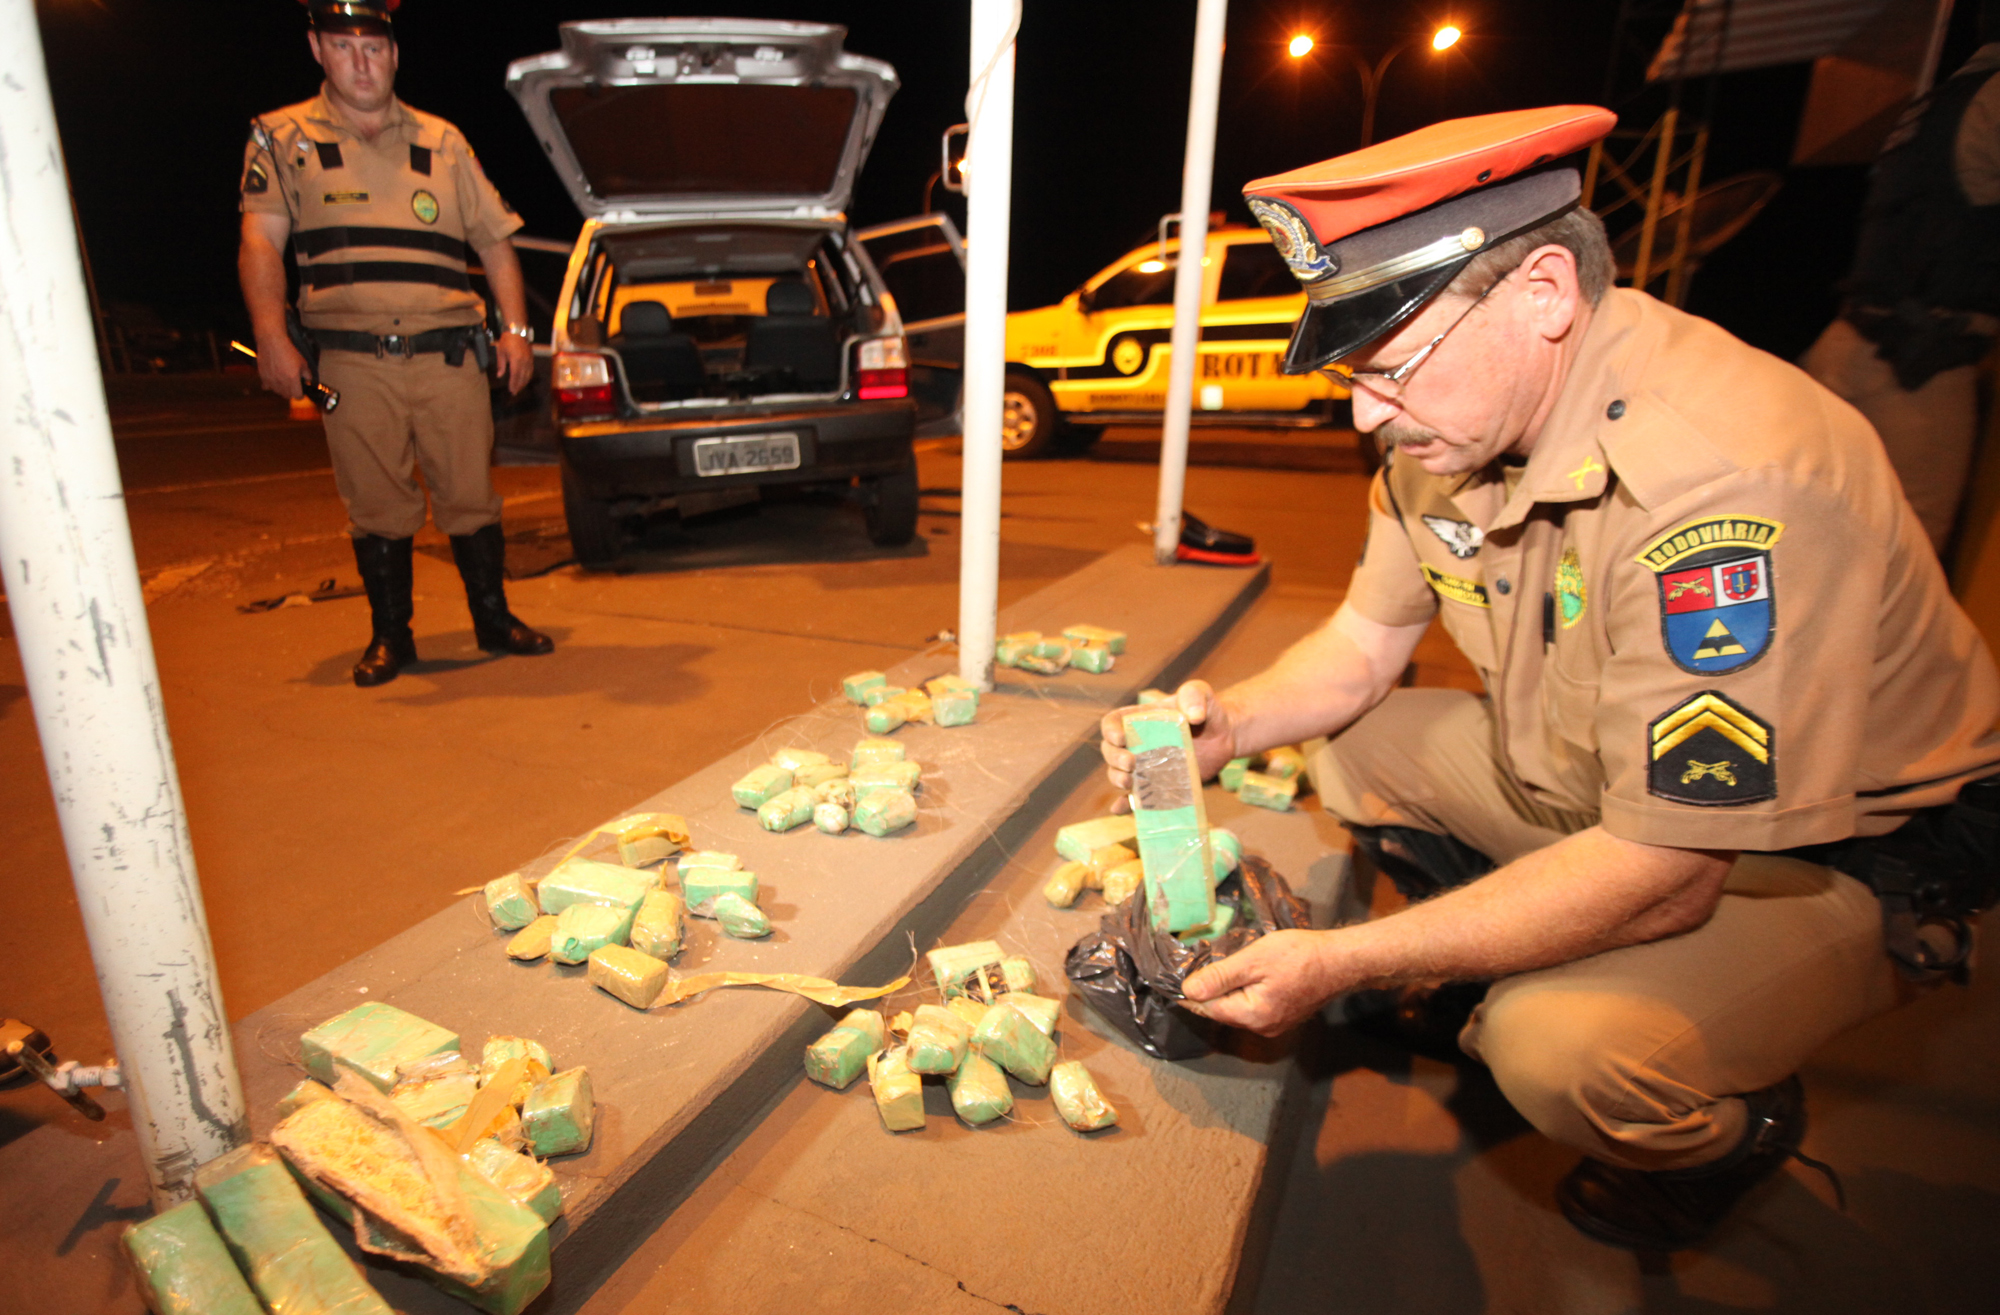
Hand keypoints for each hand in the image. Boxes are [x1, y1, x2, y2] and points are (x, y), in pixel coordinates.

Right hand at [254, 335, 308, 399]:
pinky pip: (266, 387)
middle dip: (291, 392)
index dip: (300, 394)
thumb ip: (307, 374)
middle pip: (287, 396)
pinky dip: (270, 385)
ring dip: (281, 390)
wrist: (272, 342)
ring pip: (277, 392)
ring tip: (283, 382)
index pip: (297, 396)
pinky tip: (273, 379)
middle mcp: (281, 382)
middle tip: (293, 386)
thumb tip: (309, 381)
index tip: (301, 391)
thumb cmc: (288, 351)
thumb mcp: (303, 362)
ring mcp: (271, 380)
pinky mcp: (262, 376)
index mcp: (292, 379)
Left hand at [495, 334, 532, 395]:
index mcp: (516, 360)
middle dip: (519, 386)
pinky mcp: (531, 359)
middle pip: (522, 377)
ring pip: (528, 375)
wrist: (517, 331)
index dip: (513, 384)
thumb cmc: (507, 341)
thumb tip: (500, 375)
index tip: (511, 390)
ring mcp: (529, 360)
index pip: (515, 375)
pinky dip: (528, 377)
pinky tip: (525, 380)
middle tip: (515, 393)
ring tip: (519, 389)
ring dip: (524, 383)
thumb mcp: (501, 352)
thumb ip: (501, 365)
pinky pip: (531, 371)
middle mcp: (524, 361)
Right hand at [1097, 680, 1237, 810]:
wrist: (1223, 737)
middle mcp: (1136, 744)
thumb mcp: (1201, 694)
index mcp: (1139, 719)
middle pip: (1110, 751)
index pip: (1112, 722)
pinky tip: (1119, 809)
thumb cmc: (1208, 711)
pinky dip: (1124, 805)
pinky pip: (1134, 798)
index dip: (1110, 730)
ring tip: (1129, 782)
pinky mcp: (1157, 785)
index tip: (1121, 738)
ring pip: (1117, 774)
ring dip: (1117, 780)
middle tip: (1131, 763)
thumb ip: (1195, 696)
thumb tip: (1194, 716)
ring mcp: (1145, 767)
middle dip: (1114, 759)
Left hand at [1182, 929, 1345, 1035]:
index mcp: (1252, 1016)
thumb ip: (1219, 977)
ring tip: (1218, 969)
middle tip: (1196, 967)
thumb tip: (1187, 991)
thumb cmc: (1298, 956)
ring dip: (1225, 992)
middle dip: (1208, 992)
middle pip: (1222, 1011)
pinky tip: (1243, 976)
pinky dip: (1242, 993)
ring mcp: (1274, 1024)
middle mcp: (1261, 1027)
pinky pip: (1252, 1008)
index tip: (1176, 979)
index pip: (1208, 1008)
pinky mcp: (1283, 1016)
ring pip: (1237, 1010)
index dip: (1191, 992)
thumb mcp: (1253, 960)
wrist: (1340, 961)